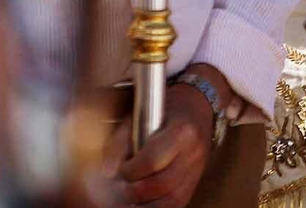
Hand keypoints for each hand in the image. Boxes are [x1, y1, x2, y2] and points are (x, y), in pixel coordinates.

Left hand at [100, 82, 222, 207]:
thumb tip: (107, 172)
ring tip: (131, 199)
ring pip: (172, 201)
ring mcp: (197, 171)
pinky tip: (144, 203)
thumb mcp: (139, 116)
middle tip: (123, 186)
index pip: (153, 160)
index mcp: (182, 131)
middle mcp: (193, 154)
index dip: (131, 170)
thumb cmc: (166, 110)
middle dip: (136, 191)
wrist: (197, 108)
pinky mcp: (195, 183)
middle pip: (162, 184)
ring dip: (147, 205)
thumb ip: (120, 142)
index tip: (122, 168)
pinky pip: (178, 204)